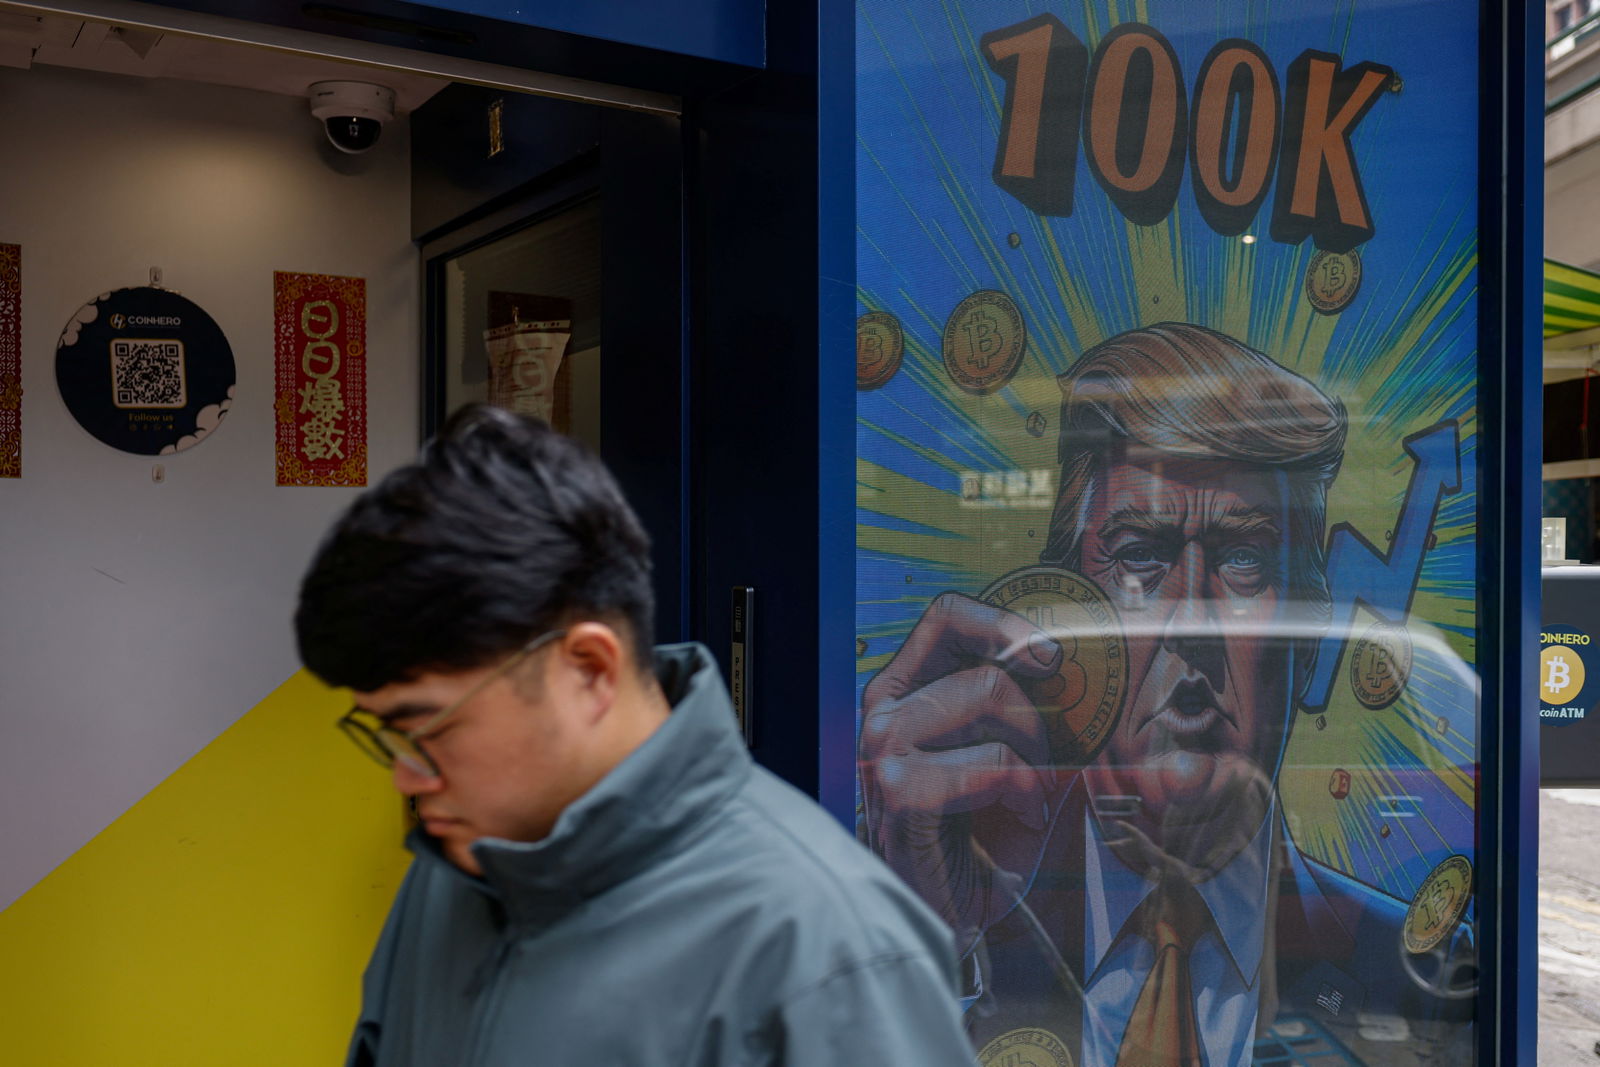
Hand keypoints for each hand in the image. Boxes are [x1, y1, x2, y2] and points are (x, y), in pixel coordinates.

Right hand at [860, 592, 1066, 952]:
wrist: (964, 911)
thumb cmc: (988, 830)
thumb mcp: (1012, 750)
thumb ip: (1028, 701)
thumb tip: (1080, 662)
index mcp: (902, 690)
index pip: (943, 615)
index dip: (1003, 624)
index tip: (1050, 657)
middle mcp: (884, 713)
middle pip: (987, 670)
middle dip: (1040, 720)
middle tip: (1045, 766)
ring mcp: (885, 753)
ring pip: (990, 701)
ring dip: (1036, 756)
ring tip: (1030, 793)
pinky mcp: (903, 795)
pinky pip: (995, 763)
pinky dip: (1026, 791)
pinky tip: (1021, 816)